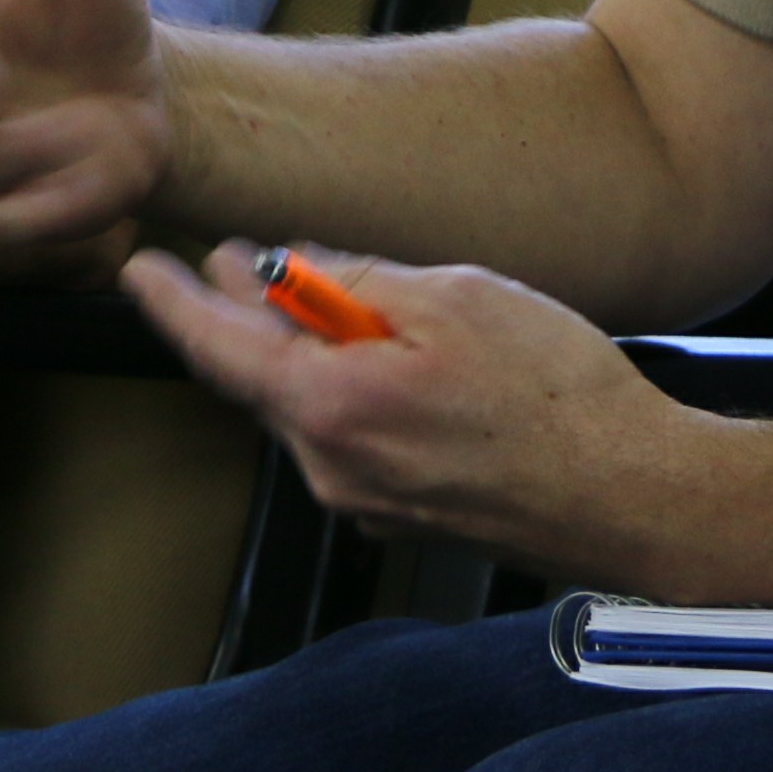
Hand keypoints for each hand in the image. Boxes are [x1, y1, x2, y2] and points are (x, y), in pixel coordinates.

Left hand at [124, 240, 710, 581]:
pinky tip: (388, 356)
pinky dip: (349, 388)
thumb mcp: (453, 298)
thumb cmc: (557, 396)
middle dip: (244, 314)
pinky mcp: (402, 513)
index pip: (218, 348)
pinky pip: (351, 436)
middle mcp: (332, 467)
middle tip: (231, 258)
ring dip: (305, 350)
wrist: (634, 497)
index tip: (138, 268)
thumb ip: (357, 282)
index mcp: (331, 408)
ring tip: (322, 294)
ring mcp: (366, 500)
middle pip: (262, 377)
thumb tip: (294, 272)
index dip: (173, 302)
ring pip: (310, 405)